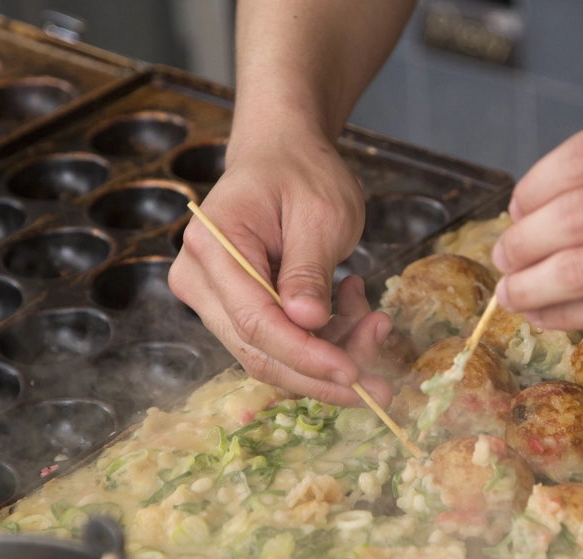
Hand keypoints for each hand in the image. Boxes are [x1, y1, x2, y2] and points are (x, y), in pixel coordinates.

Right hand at [168, 127, 394, 406]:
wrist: (283, 155)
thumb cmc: (302, 173)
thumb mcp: (320, 214)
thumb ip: (309, 270)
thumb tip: (306, 322)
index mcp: (212, 247)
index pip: (255, 323)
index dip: (306, 356)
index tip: (354, 375)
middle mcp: (200, 281)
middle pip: (260, 352)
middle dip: (325, 371)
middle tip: (382, 380)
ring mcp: (215, 300)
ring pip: (275, 357)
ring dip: (333, 351)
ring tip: (374, 315)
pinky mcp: (239, 311)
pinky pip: (283, 344)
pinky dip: (326, 339)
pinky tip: (352, 302)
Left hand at [491, 101, 582, 349]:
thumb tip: (538, 209)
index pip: (580, 158)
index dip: (532, 189)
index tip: (516, 210)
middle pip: (571, 216)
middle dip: (520, 242)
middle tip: (501, 257)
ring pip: (582, 270)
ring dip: (531, 286)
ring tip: (510, 292)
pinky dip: (566, 315)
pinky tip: (547, 315)